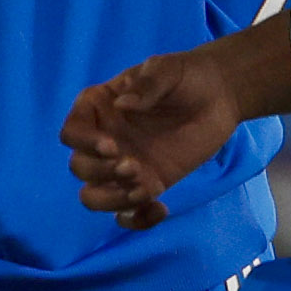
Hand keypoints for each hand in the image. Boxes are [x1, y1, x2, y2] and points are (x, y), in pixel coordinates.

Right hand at [60, 42, 247, 230]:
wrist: (219, 96)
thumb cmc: (187, 76)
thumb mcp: (167, 70)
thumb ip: (147, 84)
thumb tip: (124, 104)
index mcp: (98, 109)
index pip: (71, 132)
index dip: (84, 144)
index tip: (113, 147)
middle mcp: (103, 140)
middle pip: (79, 167)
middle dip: (102, 173)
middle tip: (134, 167)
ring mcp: (123, 166)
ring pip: (94, 196)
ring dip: (112, 200)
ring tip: (146, 191)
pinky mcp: (147, 185)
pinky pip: (127, 214)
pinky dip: (137, 220)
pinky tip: (161, 208)